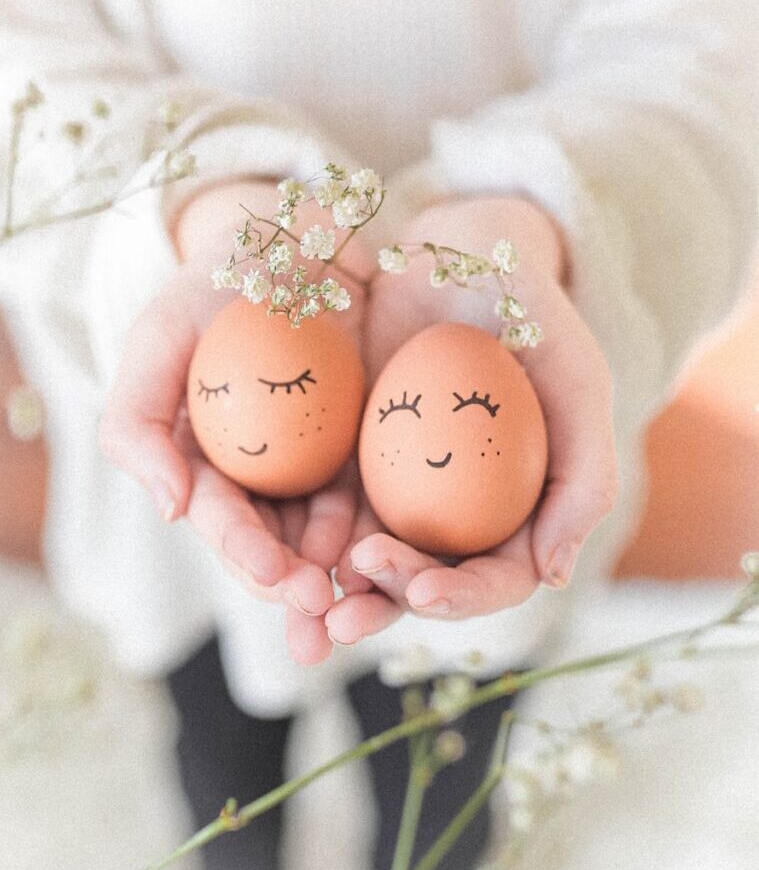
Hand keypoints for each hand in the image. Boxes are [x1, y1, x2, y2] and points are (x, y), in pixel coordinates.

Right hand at [100, 181, 369, 664]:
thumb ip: (138, 421)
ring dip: (343, 578)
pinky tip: (397, 552)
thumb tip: (168, 510)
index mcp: (202, 459)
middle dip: (293, 587)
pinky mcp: (363, 448)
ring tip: (365, 605)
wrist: (299, 239)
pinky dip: (382, 529)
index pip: (220, 517)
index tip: (276, 573)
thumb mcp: (161, 336)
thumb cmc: (220, 283)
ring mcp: (314, 465)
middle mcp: (257, 474)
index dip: (243, 551)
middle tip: (323, 614)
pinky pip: (375, 497)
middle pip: (274, 544)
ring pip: (327, 538)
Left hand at [325, 196, 617, 644]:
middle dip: (387, 605)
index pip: (498, 577)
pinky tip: (284, 551)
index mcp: (520, 513)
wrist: (460, 258)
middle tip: (345, 612)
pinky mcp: (356, 461)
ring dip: (340, 590)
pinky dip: (309, 536)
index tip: (425, 590)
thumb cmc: (532, 319)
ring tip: (307, 604)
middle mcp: (462, 514)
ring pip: (373, 557)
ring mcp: (405, 490)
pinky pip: (330, 507)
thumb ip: (584, 478)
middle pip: (427, 580)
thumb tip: (554, 576)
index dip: (465, 598)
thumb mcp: (577, 386)